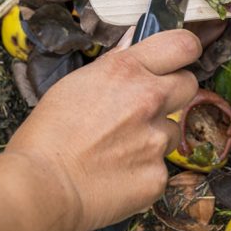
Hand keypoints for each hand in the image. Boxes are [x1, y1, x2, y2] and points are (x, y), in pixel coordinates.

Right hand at [5, 30, 200, 230]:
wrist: (42, 186)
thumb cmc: (48, 135)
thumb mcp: (76, 84)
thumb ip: (114, 65)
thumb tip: (133, 45)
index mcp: (127, 71)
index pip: (182, 45)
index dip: (185, 50)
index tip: (180, 58)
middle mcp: (149, 99)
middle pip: (189, 84)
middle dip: (173, 93)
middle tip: (146, 107)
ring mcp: (157, 139)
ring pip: (173, 130)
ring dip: (155, 136)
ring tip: (119, 148)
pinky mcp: (159, 174)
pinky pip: (161, 166)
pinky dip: (144, 170)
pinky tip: (117, 173)